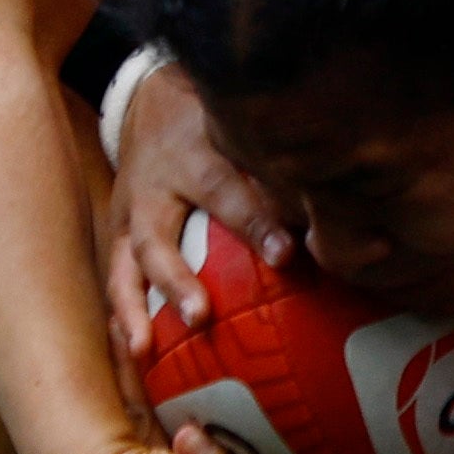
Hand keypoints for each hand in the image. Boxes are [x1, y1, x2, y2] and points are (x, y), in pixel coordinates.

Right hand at [103, 53, 293, 366]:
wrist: (149, 99)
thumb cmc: (213, 122)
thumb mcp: (242, 129)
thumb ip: (279, 167)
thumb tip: (339, 204)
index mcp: (193, 158)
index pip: (226, 192)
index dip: (255, 224)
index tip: (287, 254)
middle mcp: (152, 190)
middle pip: (158, 238)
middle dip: (177, 280)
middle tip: (200, 316)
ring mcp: (127, 216)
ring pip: (123, 267)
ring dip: (132, 310)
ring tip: (142, 350)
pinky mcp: (117, 236)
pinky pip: (113, 280)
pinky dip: (119, 317)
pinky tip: (131, 354)